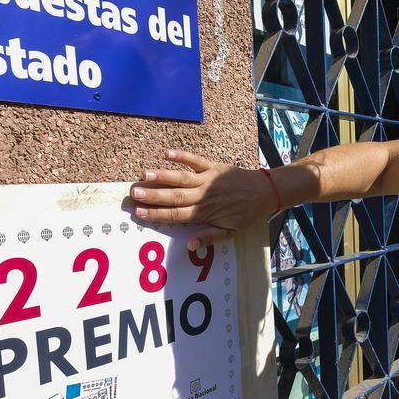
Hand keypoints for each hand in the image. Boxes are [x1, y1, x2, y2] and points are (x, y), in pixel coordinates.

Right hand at [134, 150, 271, 249]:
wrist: (264, 191)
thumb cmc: (245, 213)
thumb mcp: (230, 231)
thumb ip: (209, 237)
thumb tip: (189, 245)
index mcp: (205, 213)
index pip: (176, 214)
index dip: (157, 214)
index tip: (140, 213)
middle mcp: (203, 195)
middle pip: (174, 196)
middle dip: (153, 195)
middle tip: (134, 193)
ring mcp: (207, 179)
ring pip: (181, 178)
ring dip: (162, 176)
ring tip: (144, 175)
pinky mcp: (213, 166)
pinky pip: (196, 160)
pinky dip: (182, 156)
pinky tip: (167, 153)